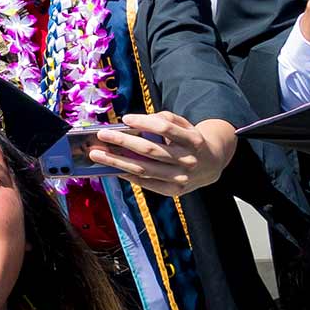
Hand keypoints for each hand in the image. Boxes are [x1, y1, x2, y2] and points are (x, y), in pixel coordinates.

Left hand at [82, 110, 230, 196]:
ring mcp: (182, 178)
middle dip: (122, 141)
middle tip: (102, 135)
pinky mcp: (175, 191)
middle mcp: (188, 160)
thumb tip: (133, 122)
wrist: (212, 164)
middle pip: (150, 150)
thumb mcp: (185, 125)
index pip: (165, 128)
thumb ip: (164, 120)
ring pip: (144, 169)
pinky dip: (129, 176)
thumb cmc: (190, 140)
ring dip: (117, 161)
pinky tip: (114, 169)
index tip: (125, 118)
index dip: (144, 122)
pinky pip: (147, 183)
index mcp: (193, 140)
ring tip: (97, 155)